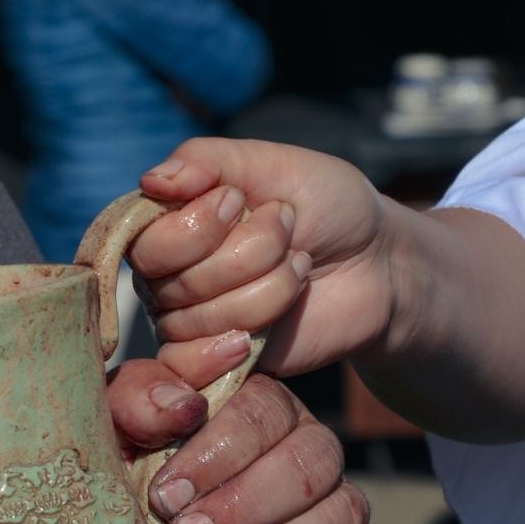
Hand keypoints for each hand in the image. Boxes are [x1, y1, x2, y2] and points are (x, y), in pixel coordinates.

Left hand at [108, 360, 399, 523]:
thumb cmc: (120, 497)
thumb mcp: (109, 443)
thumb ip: (135, 405)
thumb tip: (183, 403)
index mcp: (250, 410)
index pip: (263, 409)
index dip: (219, 452)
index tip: (166, 496)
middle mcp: (301, 449)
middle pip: (311, 461)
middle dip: (245, 507)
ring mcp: (331, 508)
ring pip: (341, 514)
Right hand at [127, 138, 396, 377]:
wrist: (379, 261)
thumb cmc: (323, 205)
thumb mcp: (267, 161)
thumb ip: (203, 161)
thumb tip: (150, 181)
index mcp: (167, 226)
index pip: (145, 242)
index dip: (197, 226)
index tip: (238, 200)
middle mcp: (166, 278)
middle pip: (179, 282)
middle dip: (252, 249)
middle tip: (287, 229)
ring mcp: (190, 324)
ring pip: (208, 317)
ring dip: (274, 283)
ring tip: (298, 265)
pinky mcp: (217, 362)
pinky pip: (201, 361)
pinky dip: (249, 331)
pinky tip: (277, 319)